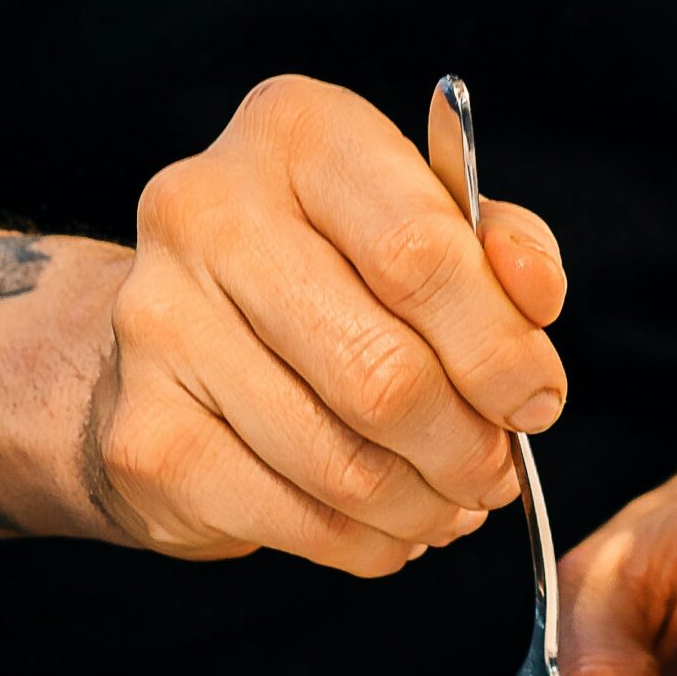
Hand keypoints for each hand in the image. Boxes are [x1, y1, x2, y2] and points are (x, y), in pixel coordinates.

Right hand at [89, 75, 566, 574]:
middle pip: (383, 371)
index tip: (535, 400)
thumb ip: (495, 246)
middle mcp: (207, 212)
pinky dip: (363, 542)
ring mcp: (158, 325)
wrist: (172, 339)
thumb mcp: (419, 222)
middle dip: (468, 444)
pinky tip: (384, 526)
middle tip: (495, 471)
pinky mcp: (141, 435)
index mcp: (296, 133)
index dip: (500, 348)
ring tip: (448, 502)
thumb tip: (535, 295)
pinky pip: (291, 518)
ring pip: (343, 461)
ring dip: (424, 504)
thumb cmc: (324, 271)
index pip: (420, 252)